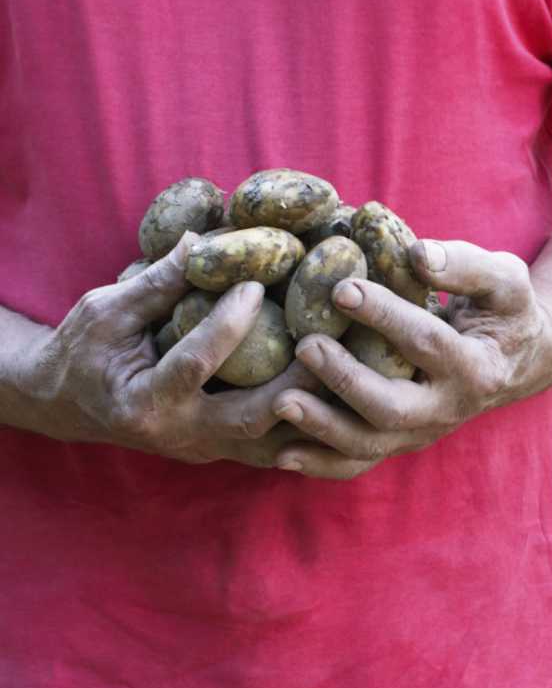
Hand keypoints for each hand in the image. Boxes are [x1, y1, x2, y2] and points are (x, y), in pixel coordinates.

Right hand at [25, 239, 321, 468]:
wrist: (66, 403)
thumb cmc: (83, 350)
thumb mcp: (106, 310)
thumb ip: (156, 282)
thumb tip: (203, 239)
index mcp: (143, 401)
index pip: (195, 362)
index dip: (227, 323)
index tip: (258, 282)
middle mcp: (180, 434)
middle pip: (251, 417)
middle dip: (295, 381)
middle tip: (330, 337)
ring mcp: (206, 447)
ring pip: (274, 439)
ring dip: (313, 404)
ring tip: (349, 361)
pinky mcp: (224, 447)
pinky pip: (274, 440)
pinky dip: (307, 418)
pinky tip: (340, 387)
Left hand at [272, 240, 549, 480]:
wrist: (515, 360)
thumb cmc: (504, 310)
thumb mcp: (505, 280)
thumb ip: (468, 266)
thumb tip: (418, 254)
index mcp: (477, 368)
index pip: (425, 342)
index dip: (384, 315)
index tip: (342, 288)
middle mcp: (448, 409)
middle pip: (391, 407)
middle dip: (345, 379)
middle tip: (305, 346)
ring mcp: (422, 433)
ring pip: (369, 445)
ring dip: (322, 427)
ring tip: (281, 402)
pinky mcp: (400, 442)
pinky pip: (357, 464)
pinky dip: (319, 463)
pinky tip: (281, 453)